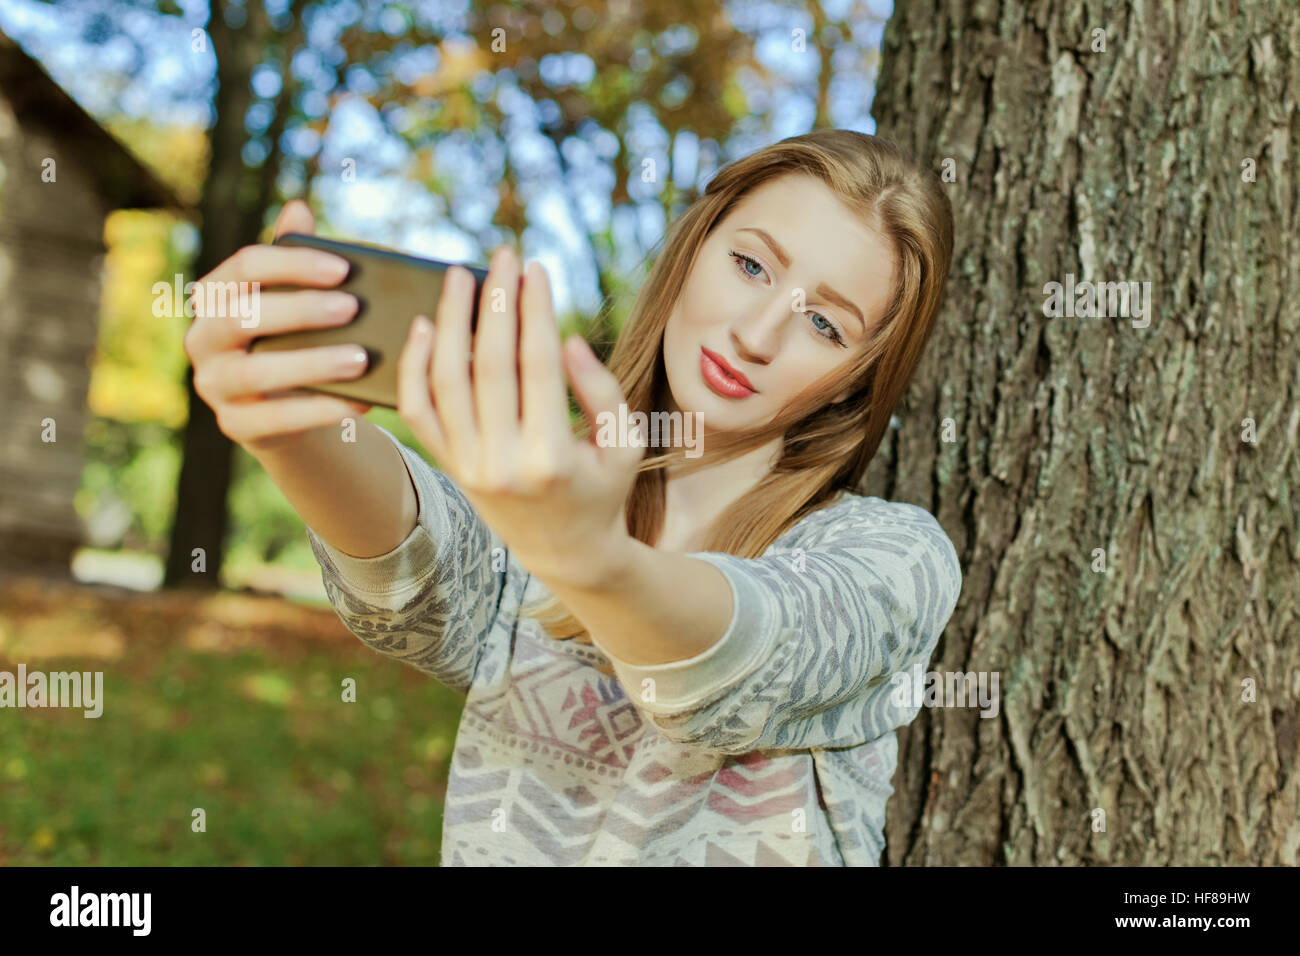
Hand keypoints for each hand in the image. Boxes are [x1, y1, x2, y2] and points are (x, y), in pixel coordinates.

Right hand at [182, 199, 373, 455]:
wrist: (282, 406)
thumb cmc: (287, 338)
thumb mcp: (290, 298)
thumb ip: (293, 258)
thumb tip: (298, 208)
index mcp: (215, 296)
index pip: (244, 267)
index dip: (293, 265)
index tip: (343, 268)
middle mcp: (202, 338)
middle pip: (243, 316)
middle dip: (301, 310)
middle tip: (354, 308)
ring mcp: (213, 384)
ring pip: (256, 372)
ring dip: (312, 364)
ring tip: (361, 360)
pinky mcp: (234, 425)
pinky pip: (275, 418)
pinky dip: (318, 410)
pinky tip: (357, 402)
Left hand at [396, 246, 643, 588]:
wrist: (565, 553)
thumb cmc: (604, 490)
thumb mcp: (625, 446)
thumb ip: (603, 392)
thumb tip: (567, 339)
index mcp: (551, 458)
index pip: (537, 366)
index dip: (535, 310)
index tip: (536, 268)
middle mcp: (501, 463)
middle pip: (488, 365)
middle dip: (496, 302)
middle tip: (503, 255)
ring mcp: (468, 467)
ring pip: (445, 382)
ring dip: (449, 321)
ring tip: (459, 276)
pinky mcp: (449, 466)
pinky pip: (418, 411)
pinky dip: (414, 367)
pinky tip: (424, 326)